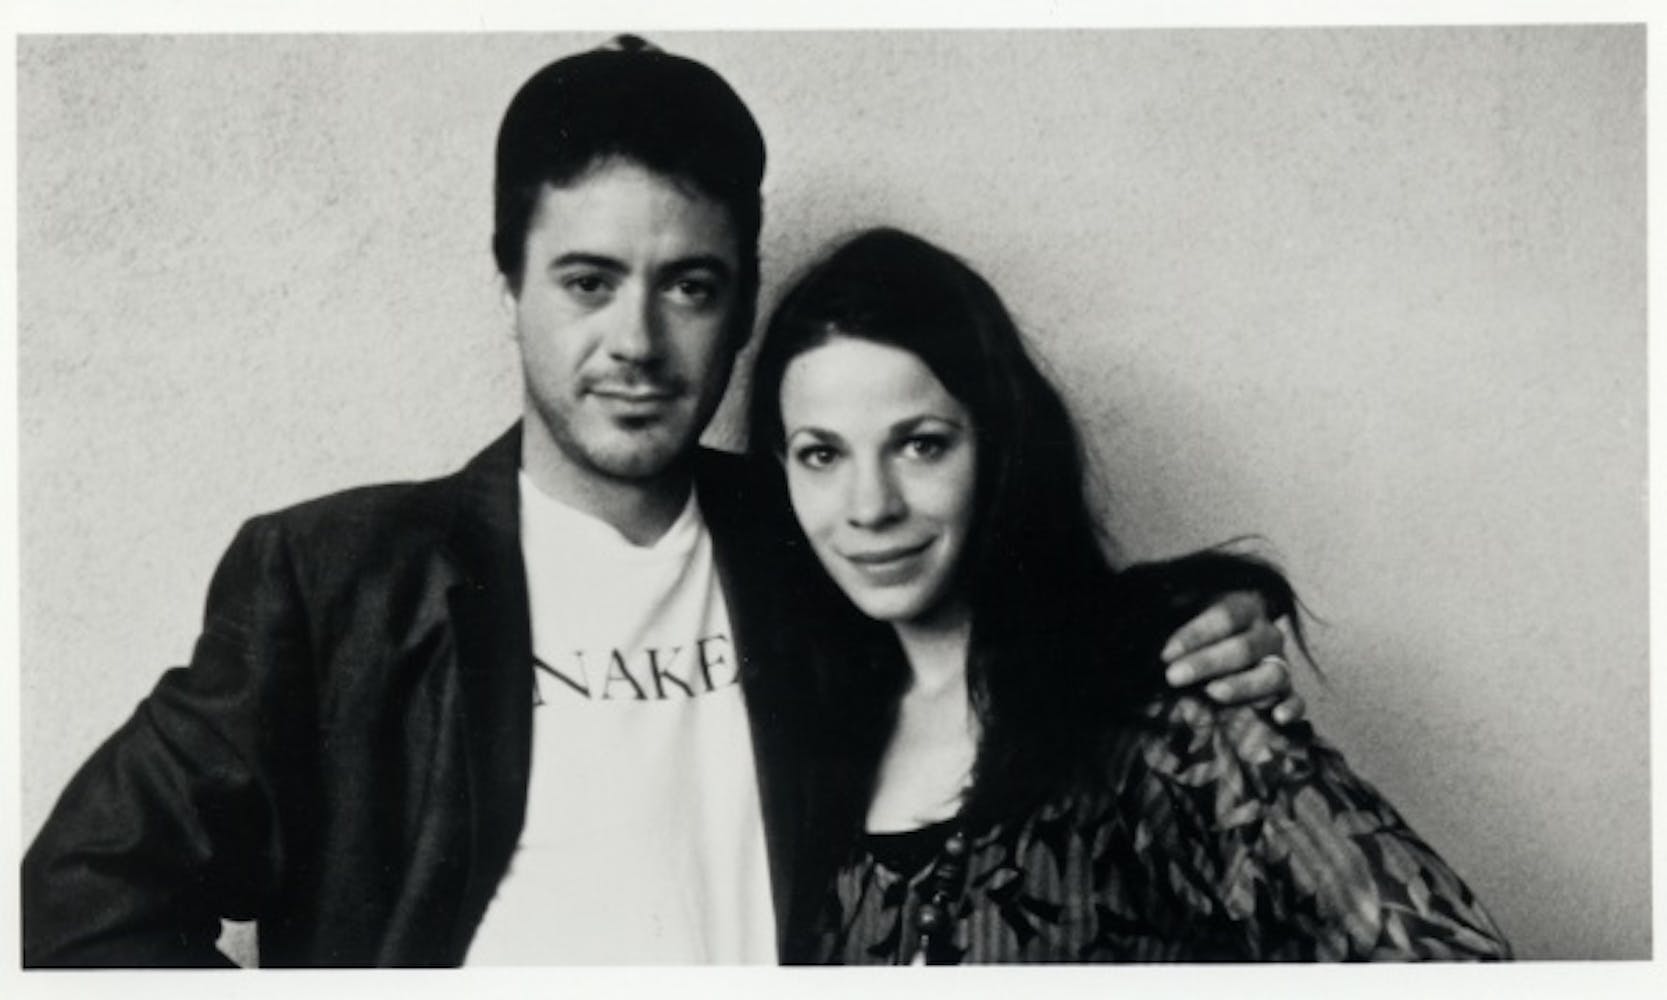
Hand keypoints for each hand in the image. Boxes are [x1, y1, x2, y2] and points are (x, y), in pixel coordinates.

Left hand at [1160, 590, 1304, 723]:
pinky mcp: (1286, 691)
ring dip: (1243, 685)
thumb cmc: (1199, 630)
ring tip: (1214, 693)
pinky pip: (1297, 700)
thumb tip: (1146, 627)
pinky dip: (1292, 708)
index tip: (1165, 653)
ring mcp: (1279, 663)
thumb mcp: (1184, 611)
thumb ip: (1172, 615)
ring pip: (1273, 674)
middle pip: (1244, 647)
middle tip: (1173, 676)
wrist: (1229, 642)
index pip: (1225, 616)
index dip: (1195, 634)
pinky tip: (1278, 717)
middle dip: (1207, 662)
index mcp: (1244, 607)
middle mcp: (1266, 635)